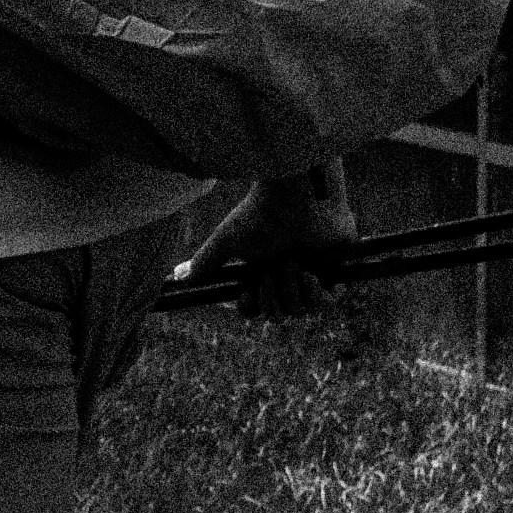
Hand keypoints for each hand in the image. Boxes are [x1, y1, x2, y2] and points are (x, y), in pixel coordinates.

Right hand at [204, 162, 355, 317]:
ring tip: (294, 263)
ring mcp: (312, 275)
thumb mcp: (227, 239)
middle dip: (272, 295)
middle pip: (278, 314)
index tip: (246, 294)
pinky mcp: (336, 273)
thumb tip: (177, 277)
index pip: (255, 307)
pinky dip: (316, 295)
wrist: (298, 197)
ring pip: (301, 312)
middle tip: (274, 268)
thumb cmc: (261, 214)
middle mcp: (286, 276)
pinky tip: (311, 275)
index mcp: (261, 270)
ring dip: (293, 291)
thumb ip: (205, 261)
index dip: (250, 308)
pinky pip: (326, 305)